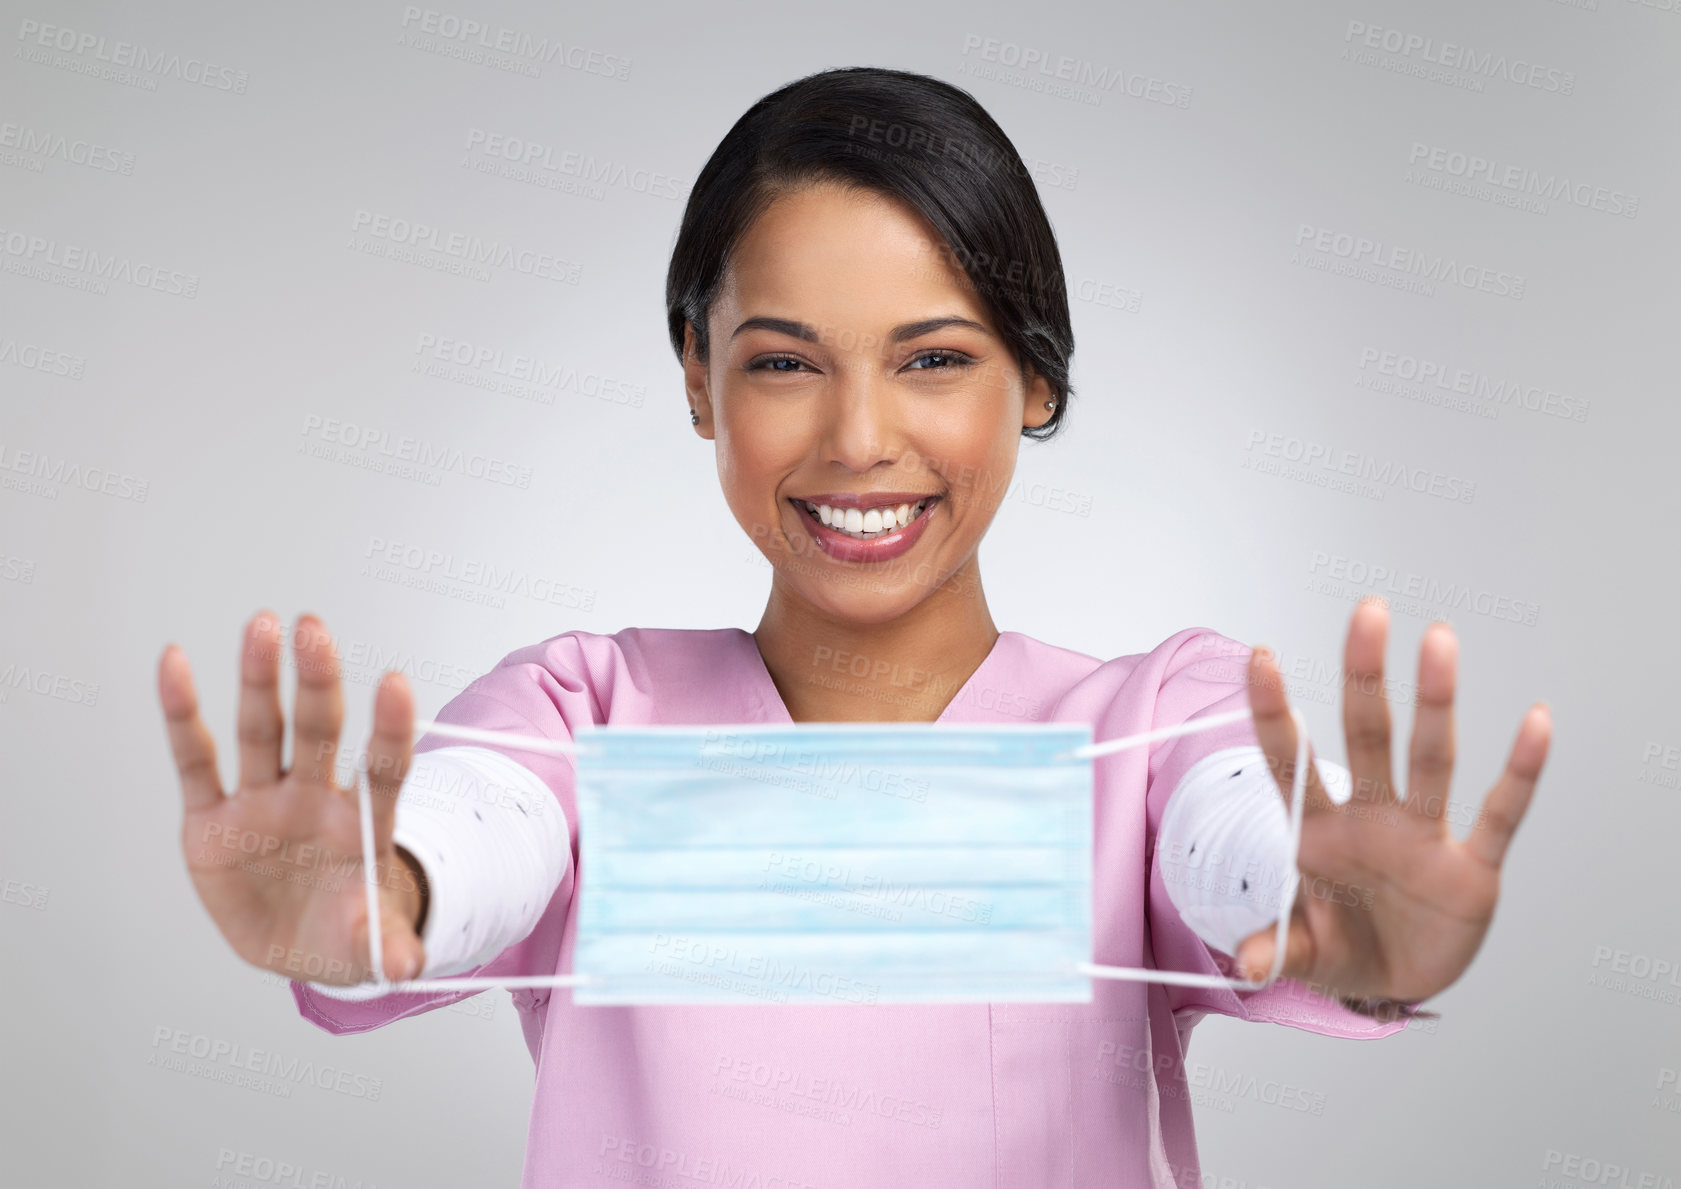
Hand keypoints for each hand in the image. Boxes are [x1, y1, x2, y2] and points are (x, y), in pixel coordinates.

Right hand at [159, 610, 424, 984]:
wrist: (301, 943)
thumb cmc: (345, 930)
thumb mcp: (368, 945)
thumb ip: (386, 945)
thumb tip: (408, 964)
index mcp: (361, 824)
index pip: (382, 769)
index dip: (389, 730)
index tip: (395, 684)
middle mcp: (313, 798)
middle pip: (318, 732)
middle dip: (316, 682)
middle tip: (312, 629)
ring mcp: (263, 801)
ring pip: (262, 731)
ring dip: (259, 680)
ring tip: (262, 624)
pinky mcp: (212, 817)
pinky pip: (194, 760)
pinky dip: (182, 713)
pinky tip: (174, 664)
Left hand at [1232, 597, 1550, 1003]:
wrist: (1395, 982)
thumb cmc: (1343, 948)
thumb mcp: (1304, 955)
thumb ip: (1277, 951)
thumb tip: (1245, 964)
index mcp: (1320, 833)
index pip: (1290, 762)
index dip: (1273, 713)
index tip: (1258, 656)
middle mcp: (1372, 820)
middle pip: (1365, 736)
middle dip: (1364, 676)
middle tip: (1368, 612)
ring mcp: (1422, 838)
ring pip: (1428, 758)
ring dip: (1434, 701)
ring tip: (1438, 638)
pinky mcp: (1471, 869)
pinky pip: (1499, 814)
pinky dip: (1519, 772)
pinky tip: (1535, 722)